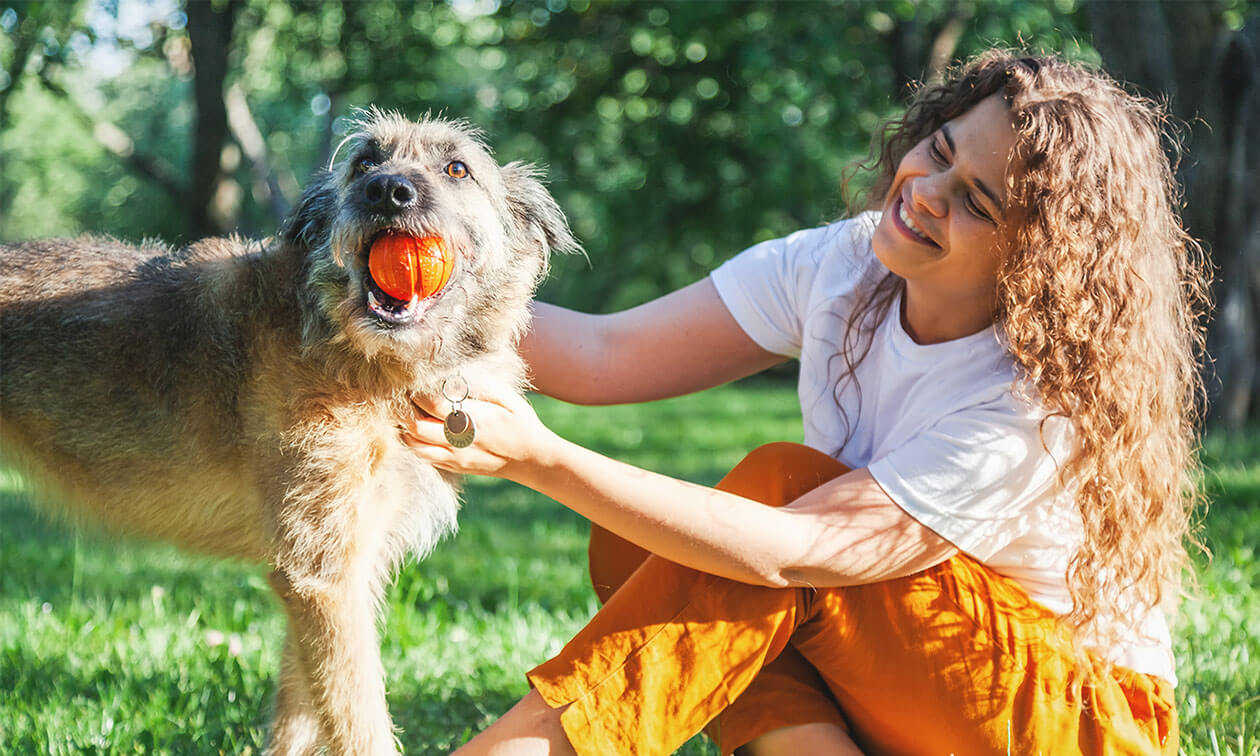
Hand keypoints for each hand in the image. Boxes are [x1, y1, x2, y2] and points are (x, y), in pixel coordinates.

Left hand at [401, 390, 557, 479]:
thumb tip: (453, 376)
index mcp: (474, 420)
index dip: (418, 390)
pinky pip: (422, 455)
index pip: (433, 404)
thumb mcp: (507, 397)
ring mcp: (454, 457)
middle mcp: (459, 441)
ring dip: (405, 426)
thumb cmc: (521, 423)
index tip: (415, 379)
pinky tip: (418, 427)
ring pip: (413, 443)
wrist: (531, 459)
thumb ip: (480, 386)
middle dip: (405, 407)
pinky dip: (413, 440)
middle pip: (416, 425)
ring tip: (409, 410)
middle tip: (405, 393)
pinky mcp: (452, 466)